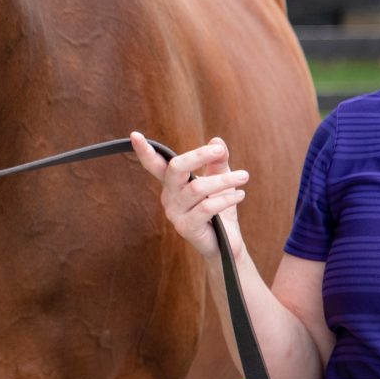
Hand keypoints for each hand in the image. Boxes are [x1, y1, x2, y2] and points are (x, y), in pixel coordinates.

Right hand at [129, 133, 249, 264]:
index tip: (134, 135)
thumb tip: (217, 141)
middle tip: (219, 151)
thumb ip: (217, 161)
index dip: (145, 151)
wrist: (226, 243)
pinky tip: (240, 194)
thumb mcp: (220, 180)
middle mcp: (169, 196)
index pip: (155, 165)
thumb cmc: (220, 209)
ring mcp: (175, 213)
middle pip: (175, 169)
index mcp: (173, 183)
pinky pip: (206, 207)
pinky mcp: (186, 227)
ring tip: (245, 176)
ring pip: (197, 188)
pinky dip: (226, 198)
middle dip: (197, 156)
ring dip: (223, 180)